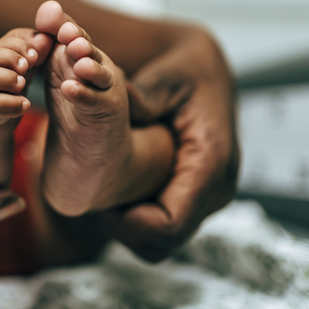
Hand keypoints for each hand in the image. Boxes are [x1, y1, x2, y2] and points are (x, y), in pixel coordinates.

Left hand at [100, 32, 240, 261]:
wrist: (204, 67)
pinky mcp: (199, 195)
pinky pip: (167, 225)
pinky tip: (117, 192)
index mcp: (212, 162)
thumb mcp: (165, 77)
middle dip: (124, 228)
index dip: (129, 226)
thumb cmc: (186, 69)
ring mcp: (211, 195)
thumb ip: (143, 97)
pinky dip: (140, 219)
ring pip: (164, 240)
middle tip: (91, 201)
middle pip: (166, 240)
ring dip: (130, 227)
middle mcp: (218, 187)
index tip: (97, 206)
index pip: (170, 225)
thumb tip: (115, 101)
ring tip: (101, 196)